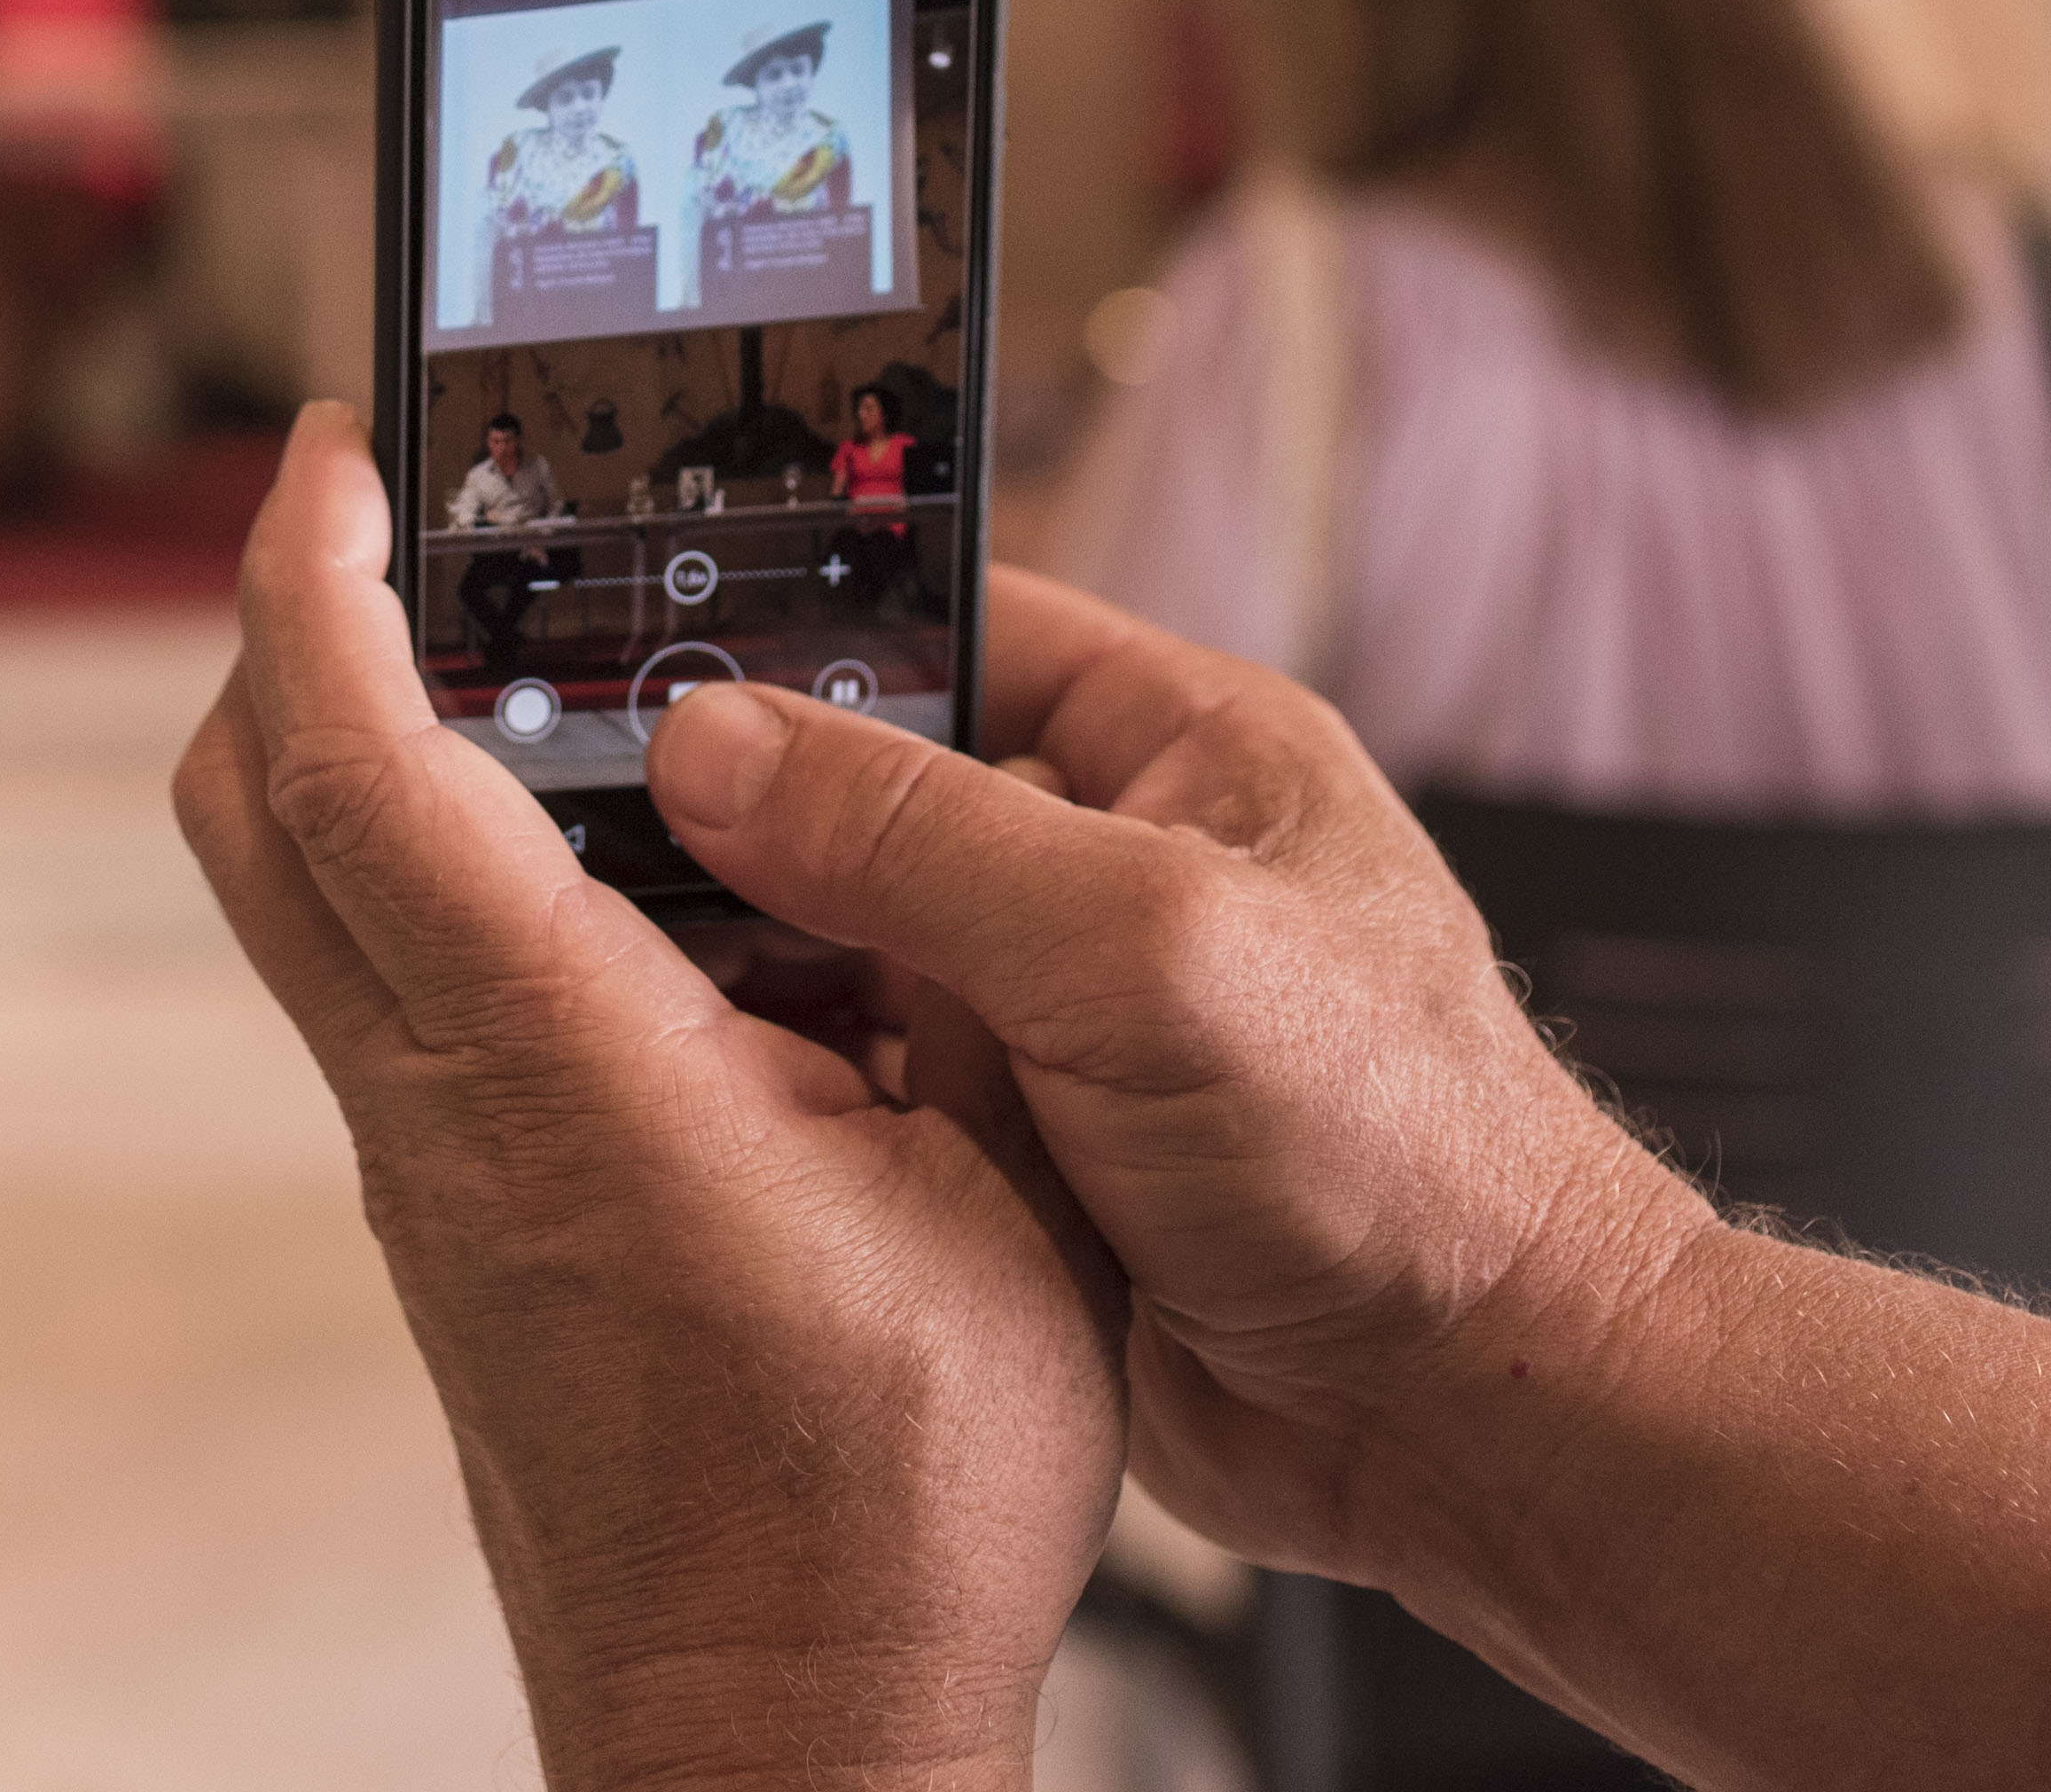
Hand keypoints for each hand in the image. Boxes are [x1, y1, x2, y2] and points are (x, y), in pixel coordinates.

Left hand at [175, 410, 1123, 1791]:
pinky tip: (659, 886)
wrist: (775, 1743)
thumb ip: (939, 974)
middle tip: (405, 516)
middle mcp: (440, 1108)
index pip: (351, 766)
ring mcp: (429, 1172)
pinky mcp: (460, 1221)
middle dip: (297, 625)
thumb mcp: (994, 1196)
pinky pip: (414, 990)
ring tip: (572, 676)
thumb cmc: (888, 1516)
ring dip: (393, 750)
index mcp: (558, 1070)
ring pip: (325, 896)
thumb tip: (894, 815)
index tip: (331, 450)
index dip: (311, 576)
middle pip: (260, 806)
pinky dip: (476, 879)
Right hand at [639, 567, 1707, 1600]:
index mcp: (1179, 750)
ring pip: (840, 950)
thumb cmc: (1405, 1162)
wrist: (1474, 1425)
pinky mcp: (1019, 1150)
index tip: (633, 649)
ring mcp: (1060, 1015)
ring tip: (610, 966)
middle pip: (865, 792)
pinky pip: (859, 1088)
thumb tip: (716, 749)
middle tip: (576, 831)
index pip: (952, 626)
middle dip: (737, 818)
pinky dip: (779, 1094)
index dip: (800, 632)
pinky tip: (684, 1099)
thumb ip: (924, 840)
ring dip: (746, 967)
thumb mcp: (1145, 952)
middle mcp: (1110, 865)